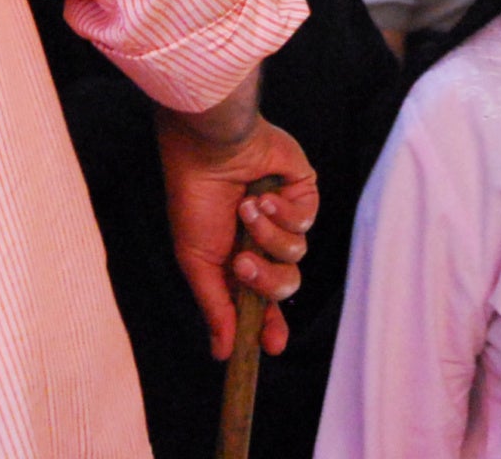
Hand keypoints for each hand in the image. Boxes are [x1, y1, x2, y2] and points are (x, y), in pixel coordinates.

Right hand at [157, 113, 318, 359]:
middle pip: (285, 285)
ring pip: (296, 254)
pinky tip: (264, 195)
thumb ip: (215, 306)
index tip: (273, 345)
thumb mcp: (197, 260)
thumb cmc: (194, 198)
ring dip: (268, 235)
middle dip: (265, 279)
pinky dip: (284, 212)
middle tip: (242, 262)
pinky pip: (306, 222)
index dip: (269, 326)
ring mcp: (284, 217)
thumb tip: (222, 353)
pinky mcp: (302, 193)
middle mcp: (263, 242)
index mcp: (237, 260)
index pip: (261, 303)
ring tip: (246, 209)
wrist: (209, 148)